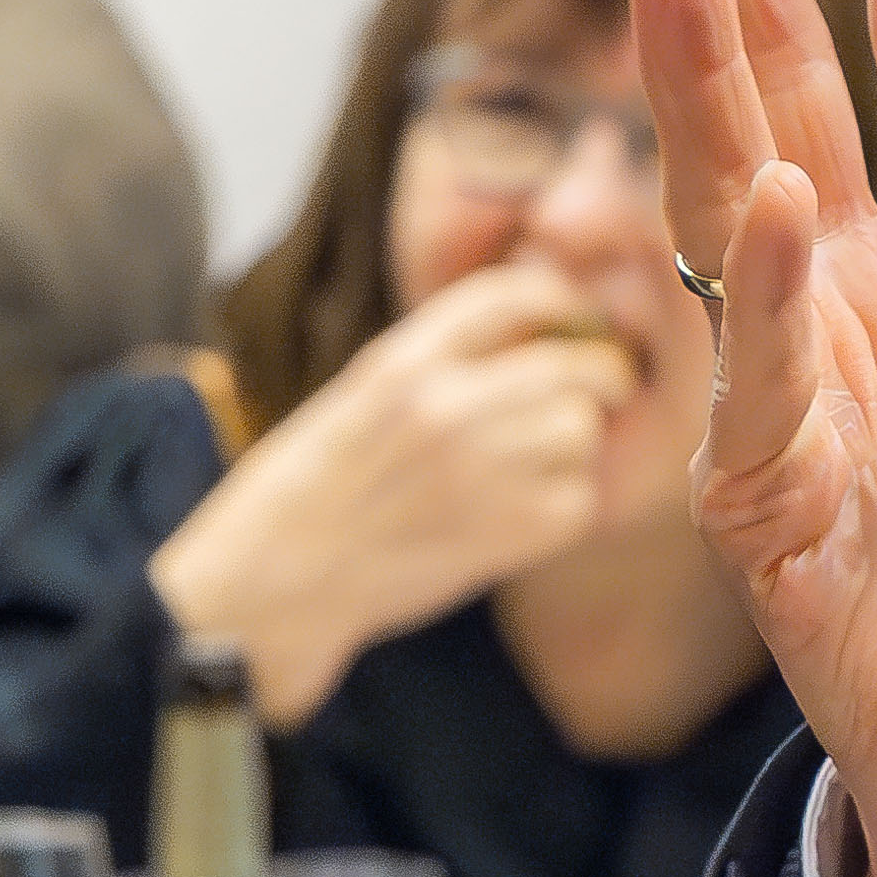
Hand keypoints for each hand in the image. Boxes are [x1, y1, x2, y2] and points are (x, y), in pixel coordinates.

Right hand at [146, 264, 644, 720]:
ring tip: (535, 464)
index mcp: (403, 360)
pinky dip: (565, 506)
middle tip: (598, 393)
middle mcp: (446, 406)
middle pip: (578, 365)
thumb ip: (437, 358)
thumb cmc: (315, 488)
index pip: (515, 294)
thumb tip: (538, 332)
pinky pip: (580, 499)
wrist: (277, 582)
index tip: (577, 321)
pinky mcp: (504, 535)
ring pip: (583, 430)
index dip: (564, 303)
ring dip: (574, 444)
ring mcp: (479, 471)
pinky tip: (526, 512)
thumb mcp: (360, 393)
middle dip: (598, 377)